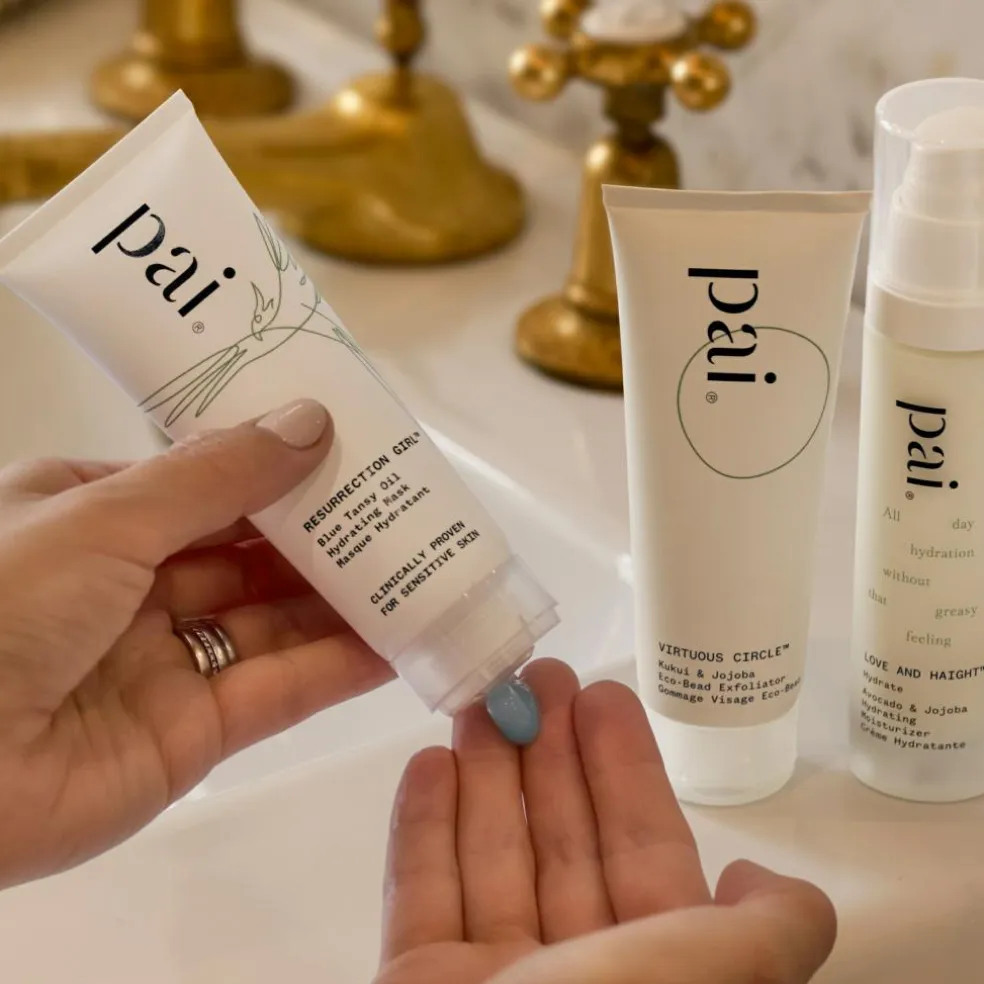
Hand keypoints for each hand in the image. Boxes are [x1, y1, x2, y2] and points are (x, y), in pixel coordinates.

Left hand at [0, 400, 392, 888]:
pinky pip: (276, 691)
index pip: (202, 485)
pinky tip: (396, 642)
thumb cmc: (3, 607)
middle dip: (321, 534)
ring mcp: (162, 663)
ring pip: (270, 622)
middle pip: (245, 554)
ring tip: (420, 568)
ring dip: (341, 599)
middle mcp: (126, 587)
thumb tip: (313, 422)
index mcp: (89, 518)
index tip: (349, 450)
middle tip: (403, 509)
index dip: (275, 467)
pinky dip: (337, 668)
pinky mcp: (192, 736)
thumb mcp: (105, 516)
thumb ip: (218, 476)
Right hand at [377, 660, 835, 983]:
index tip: (597, 694)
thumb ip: (776, 927)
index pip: (640, 846)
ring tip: (478, 700)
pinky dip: (420, 829)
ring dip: (484, 773)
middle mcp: (574, 972)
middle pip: (560, 837)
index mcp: (651, 967)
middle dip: (548, 752)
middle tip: (530, 672)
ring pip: (490, 854)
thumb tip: (762, 880)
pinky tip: (428, 764)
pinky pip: (417, 895)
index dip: (622, 767)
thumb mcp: (723, 974)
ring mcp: (488, 980)